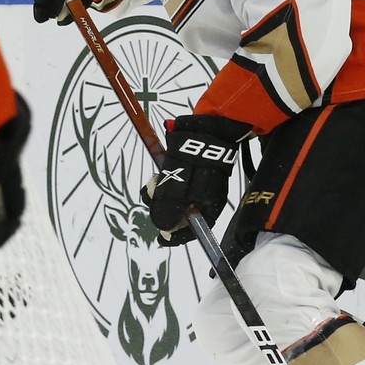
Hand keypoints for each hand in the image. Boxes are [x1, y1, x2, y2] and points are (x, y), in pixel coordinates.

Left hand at [141, 115, 251, 238]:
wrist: (206, 125)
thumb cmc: (195, 157)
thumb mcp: (180, 184)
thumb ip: (170, 206)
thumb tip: (164, 229)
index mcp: (211, 207)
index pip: (195, 230)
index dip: (177, 236)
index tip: (161, 238)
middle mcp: (206, 200)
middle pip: (182, 216)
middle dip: (164, 210)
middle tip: (153, 197)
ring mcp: (199, 186)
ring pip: (175, 200)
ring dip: (160, 194)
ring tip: (155, 182)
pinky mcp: (190, 172)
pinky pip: (175, 185)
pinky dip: (164, 183)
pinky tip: (159, 174)